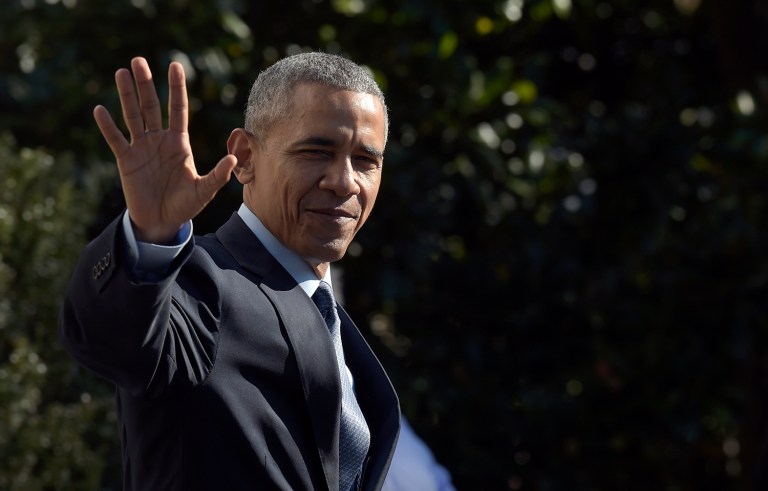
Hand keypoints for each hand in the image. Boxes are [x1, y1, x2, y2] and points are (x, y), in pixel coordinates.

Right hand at [94, 57, 236, 242]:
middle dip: (146, 84)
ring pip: (132, 116)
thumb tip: (234, 159)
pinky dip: (107, 126)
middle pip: (151, 106)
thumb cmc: (185, 205)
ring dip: (126, 95)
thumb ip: (217, 175)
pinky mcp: (126, 160)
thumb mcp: (204, 191)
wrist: (162, 222)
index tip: (175, 65)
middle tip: (139, 60)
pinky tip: (100, 110)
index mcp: (179, 142)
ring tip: (121, 73)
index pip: (178, 109)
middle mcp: (159, 140)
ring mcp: (141, 148)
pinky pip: (115, 140)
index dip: (176, 88)